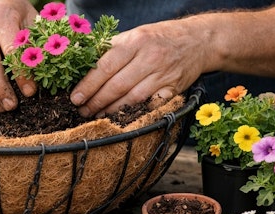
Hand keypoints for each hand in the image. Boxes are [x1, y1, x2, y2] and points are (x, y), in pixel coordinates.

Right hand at [0, 0, 37, 111]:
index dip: (21, 75)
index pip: (11, 52)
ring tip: (1, 107)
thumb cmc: (12, 9)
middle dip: (0, 89)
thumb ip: (35, 42)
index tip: (31, 92)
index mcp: (1, 19)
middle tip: (12, 106)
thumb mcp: (29, 18)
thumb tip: (45, 72)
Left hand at [70, 18, 215, 116]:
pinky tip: (122, 119)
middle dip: (96, 101)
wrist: (198, 40)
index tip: (75, 97)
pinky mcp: (174, 89)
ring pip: (132, 99)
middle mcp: (149, 58)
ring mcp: (163, 75)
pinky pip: (151, 105)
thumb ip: (112, 48)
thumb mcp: (136, 34)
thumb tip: (85, 63)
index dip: (89, 85)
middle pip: (117, 86)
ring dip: (112, 111)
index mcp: (136, 41)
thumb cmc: (160, 37)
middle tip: (82, 111)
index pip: (105, 66)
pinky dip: (136, 114)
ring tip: (97, 115)